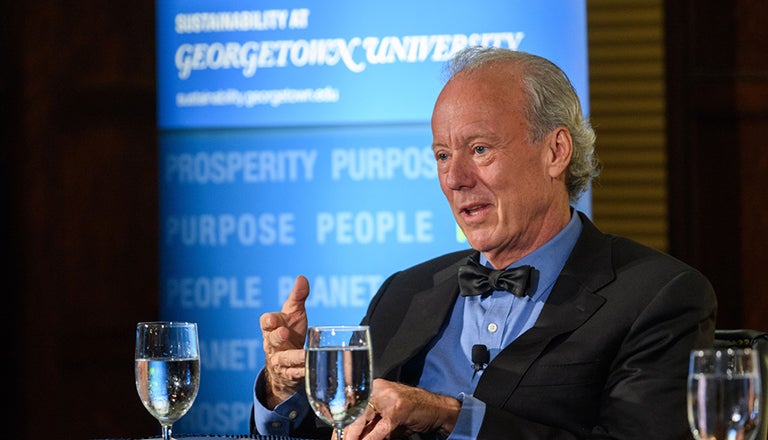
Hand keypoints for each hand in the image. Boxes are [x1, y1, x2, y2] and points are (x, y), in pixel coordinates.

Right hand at [260, 275, 310, 408]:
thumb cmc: (291, 331)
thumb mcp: (294, 313)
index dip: (268, 321)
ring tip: (303, 355)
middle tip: (284, 333)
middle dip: (277, 337)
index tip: (273, 319)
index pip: (266, 322)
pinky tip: (307, 370)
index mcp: (273, 327)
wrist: (288, 360)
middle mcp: (273, 344)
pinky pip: (293, 374)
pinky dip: (299, 372)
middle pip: (272, 340)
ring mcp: (279, 360)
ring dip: (292, 356)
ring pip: (283, 359)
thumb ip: (297, 297)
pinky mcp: (289, 374)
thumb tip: (302, 278)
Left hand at [340, 378, 460, 439]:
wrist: (438, 409)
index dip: (342, 425)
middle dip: (346, 433)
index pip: (352, 407)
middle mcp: (379, 389)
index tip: (336, 437)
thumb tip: (353, 437)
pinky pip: (380, 429)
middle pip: (354, 412)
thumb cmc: (414, 412)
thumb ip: (372, 427)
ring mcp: (389, 398)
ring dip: (354, 436)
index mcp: (374, 388)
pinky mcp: (398, 409)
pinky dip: (371, 439)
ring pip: (363, 419)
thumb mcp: (389, 419)